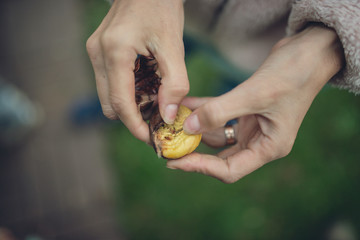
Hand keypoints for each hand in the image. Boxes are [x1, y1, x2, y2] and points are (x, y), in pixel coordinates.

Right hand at [86, 0, 187, 142]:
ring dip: (131, 104)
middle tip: (157, 122)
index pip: (120, 103)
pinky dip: (128, 90)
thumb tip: (169, 116)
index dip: (135, 126)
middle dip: (132, 117)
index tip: (151, 139)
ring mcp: (96, 51)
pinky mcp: (100, 50)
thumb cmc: (162, 8)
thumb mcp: (174, 46)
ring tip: (156, 102)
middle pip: (110, 104)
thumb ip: (174, 84)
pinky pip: (111, 81)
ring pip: (109, 94)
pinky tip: (147, 86)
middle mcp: (98, 54)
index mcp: (114, 52)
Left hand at [167, 25, 343, 182]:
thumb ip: (219, 112)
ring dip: (195, 126)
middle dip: (194, 150)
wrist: (308, 51)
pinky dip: (203, 110)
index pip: (230, 169)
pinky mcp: (246, 110)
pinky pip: (219, 114)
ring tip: (171, 120)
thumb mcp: (253, 95)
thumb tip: (187, 127)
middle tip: (167, 144)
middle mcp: (260, 141)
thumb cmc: (291, 75)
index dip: (200, 168)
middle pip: (220, 156)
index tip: (174, 162)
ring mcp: (252, 126)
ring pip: (217, 134)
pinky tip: (185, 104)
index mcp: (269, 148)